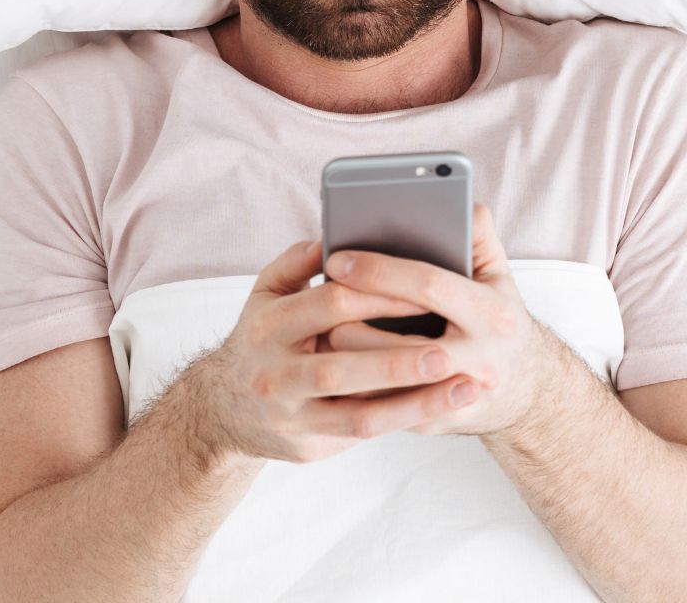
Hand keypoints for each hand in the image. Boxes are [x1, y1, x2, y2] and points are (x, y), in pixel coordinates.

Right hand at [202, 237, 480, 464]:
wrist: (222, 409)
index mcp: (268, 326)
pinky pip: (361, 435)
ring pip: (357, 415)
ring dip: (414, 403)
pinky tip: (441, 408)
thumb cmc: (262, 337)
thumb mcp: (265, 294)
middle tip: (449, 352)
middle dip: (398, 361)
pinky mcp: (306, 448)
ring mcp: (290, 417)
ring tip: (464, 388)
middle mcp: (274, 375)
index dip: (380, 296)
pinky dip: (402, 421)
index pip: (330, 305)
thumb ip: (298, 262)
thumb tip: (336, 238)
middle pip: (341, 367)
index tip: (427, 291)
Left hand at [320, 203, 543, 437]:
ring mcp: (456, 397)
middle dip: (352, 320)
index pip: (429, 286)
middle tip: (318, 300)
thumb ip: (479, 235)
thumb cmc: (499, 319)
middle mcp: (480, 360)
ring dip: (347, 357)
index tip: (339, 259)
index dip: (380, 271)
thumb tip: (462, 203)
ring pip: (384, 382)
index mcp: (492, 314)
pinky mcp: (437, 424)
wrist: (524, 390)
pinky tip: (332, 364)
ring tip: (318, 329)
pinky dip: (354, 386)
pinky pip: (384, 408)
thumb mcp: (499, 274)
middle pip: (398, 342)